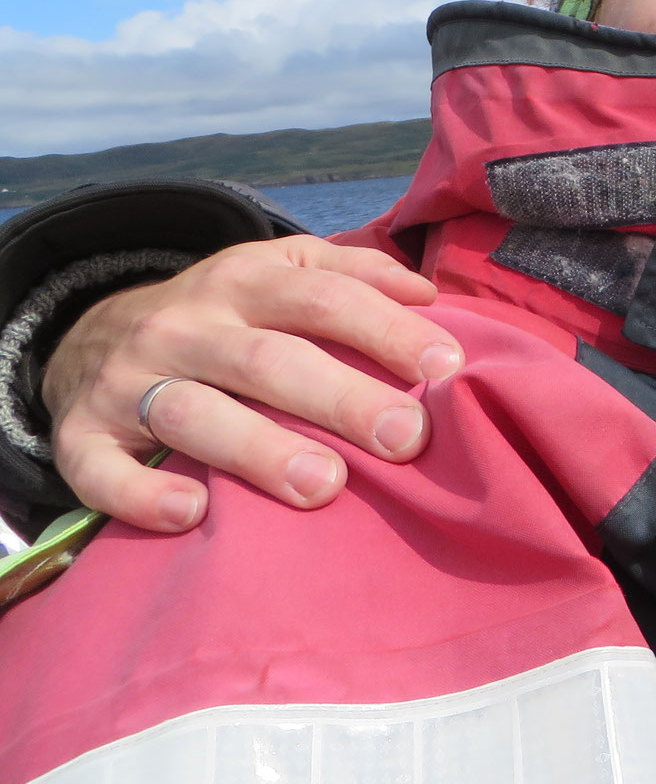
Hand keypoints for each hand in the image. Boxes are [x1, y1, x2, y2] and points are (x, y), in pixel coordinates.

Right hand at [45, 236, 459, 531]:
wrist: (93, 334)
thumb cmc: (226, 314)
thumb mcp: (282, 271)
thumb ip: (355, 275)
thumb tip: (429, 296)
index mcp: (244, 280)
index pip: (324, 298)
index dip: (387, 330)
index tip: (448, 368)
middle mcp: (185, 326)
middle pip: (268, 361)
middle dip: (341, 399)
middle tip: (405, 438)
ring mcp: (129, 381)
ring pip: (193, 413)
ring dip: (259, 451)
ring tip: (323, 487)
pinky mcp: (80, 435)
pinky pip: (101, 469)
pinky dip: (141, 493)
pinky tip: (192, 512)